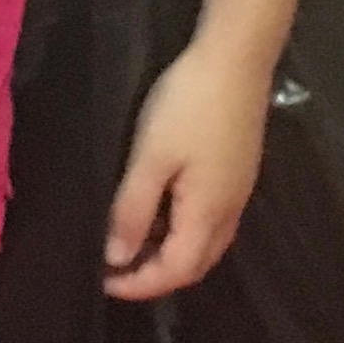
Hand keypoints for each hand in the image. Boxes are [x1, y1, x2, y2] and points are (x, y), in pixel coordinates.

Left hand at [104, 41, 271, 301]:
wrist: (236, 58)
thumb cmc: (188, 106)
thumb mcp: (150, 158)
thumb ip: (134, 210)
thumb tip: (117, 257)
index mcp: (208, 214)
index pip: (177, 271)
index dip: (140, 284)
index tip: (105, 281)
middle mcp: (230, 211)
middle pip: (196, 264)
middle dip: (157, 275)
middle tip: (117, 268)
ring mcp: (238, 191)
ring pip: (205, 243)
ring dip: (170, 253)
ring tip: (130, 242)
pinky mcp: (238, 171)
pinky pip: (210, 219)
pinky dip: (182, 230)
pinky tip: (158, 210)